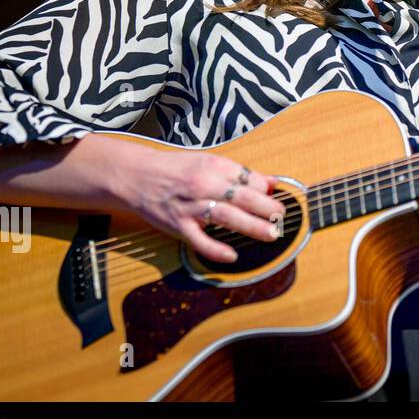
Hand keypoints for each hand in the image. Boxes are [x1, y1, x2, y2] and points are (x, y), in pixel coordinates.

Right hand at [112, 147, 286, 262]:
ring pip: (227, 217)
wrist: (136, 175)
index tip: (279, 199)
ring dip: (252, 226)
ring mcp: (190, 206)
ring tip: (271, 234)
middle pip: (243, 198)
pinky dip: (215, 249)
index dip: (266, 191)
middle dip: (267, 208)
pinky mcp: (177, 224)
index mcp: (214, 166)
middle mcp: (204, 184)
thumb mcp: (209, 162)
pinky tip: (231, 256)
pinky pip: (199, 240)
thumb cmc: (176, 169)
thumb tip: (272, 183)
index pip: (249, 179)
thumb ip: (240, 174)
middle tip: (282, 218)